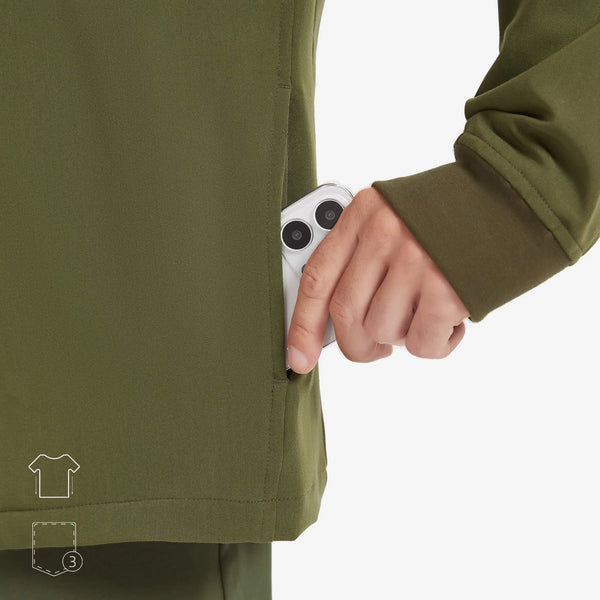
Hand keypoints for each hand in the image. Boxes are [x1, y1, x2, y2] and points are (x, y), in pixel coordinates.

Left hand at [286, 186, 469, 372]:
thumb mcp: (395, 218)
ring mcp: (416, 261)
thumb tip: (337, 320)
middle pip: (346, 313)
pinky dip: (435, 344)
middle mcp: (386, 234)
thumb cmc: (450, 218)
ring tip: (425, 312)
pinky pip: (422, 345)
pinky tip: (450, 319)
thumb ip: (363, 257)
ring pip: (382, 331)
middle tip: (376, 346)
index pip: (318, 276)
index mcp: (365, 214)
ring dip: (402, 337)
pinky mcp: (447, 289)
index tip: (299, 357)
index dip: (302, 324)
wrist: (513, 200)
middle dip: (357, 344)